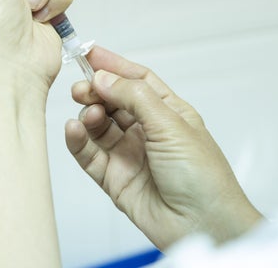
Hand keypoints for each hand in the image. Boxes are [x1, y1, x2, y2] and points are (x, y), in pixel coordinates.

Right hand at [66, 46, 262, 249]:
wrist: (204, 224)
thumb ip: (134, 97)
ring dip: (88, 115)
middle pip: (113, 101)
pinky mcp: (114, 178)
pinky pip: (89, 154)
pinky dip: (78, 140)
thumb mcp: (170, 125)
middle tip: (82, 87)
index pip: (137, 80)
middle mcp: (147, 131)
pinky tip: (73, 130)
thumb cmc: (203, 176)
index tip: (89, 53)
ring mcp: (129, 154)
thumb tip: (104, 77)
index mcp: (168, 112)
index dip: (114, 65)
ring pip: (98, 126)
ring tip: (89, 114)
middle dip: (95, 90)